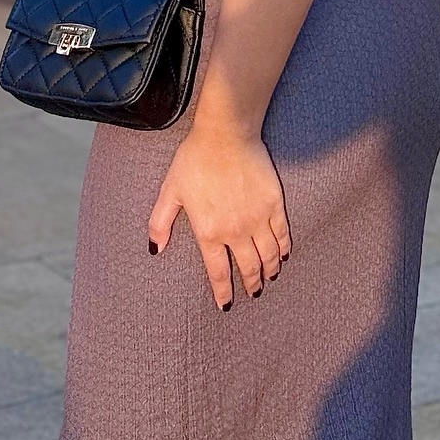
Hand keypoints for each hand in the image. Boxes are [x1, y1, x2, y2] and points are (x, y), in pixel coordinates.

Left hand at [147, 125, 290, 309]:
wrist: (226, 135)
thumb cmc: (195, 159)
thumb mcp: (170, 191)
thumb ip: (160, 222)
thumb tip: (154, 248)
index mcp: (210, 232)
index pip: (218, 272)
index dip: (223, 292)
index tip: (225, 304)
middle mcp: (236, 232)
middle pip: (248, 268)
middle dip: (251, 284)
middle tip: (254, 292)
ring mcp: (258, 219)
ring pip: (268, 255)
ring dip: (269, 270)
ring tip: (269, 277)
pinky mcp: (274, 204)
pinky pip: (282, 233)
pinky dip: (284, 248)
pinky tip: (284, 255)